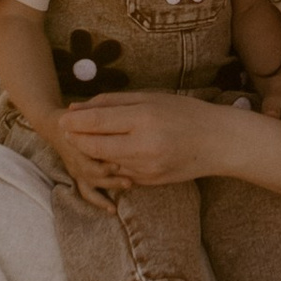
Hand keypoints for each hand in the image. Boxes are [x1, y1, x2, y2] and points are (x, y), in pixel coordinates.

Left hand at [56, 90, 231, 187]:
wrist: (218, 142)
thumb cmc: (184, 112)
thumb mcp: (149, 98)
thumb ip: (112, 103)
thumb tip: (76, 109)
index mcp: (144, 119)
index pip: (97, 122)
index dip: (75, 122)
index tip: (61, 119)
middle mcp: (143, 146)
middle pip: (95, 146)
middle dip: (77, 139)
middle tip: (67, 131)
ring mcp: (147, 168)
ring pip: (105, 162)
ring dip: (92, 153)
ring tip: (85, 139)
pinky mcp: (150, 182)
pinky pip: (120, 173)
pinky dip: (112, 163)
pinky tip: (111, 153)